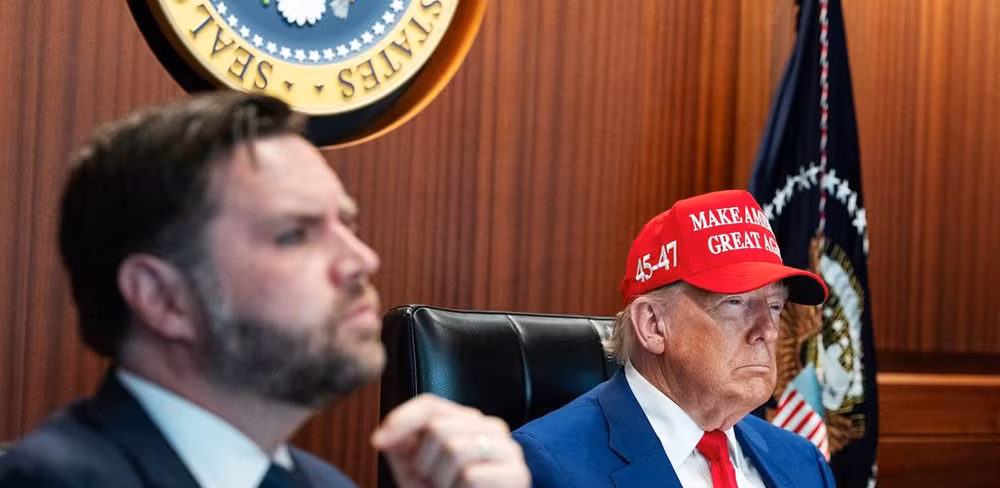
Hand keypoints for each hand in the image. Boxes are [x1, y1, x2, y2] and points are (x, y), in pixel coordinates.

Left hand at [371, 394, 529, 487]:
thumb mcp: (416, 471)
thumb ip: (401, 447)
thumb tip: (383, 435)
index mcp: (467, 421)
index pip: (430, 404)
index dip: (401, 419)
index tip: (377, 441)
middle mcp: (490, 427)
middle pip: (438, 427)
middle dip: (424, 463)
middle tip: (433, 483)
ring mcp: (508, 449)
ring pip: (455, 449)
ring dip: (441, 481)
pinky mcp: (517, 474)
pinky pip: (471, 476)